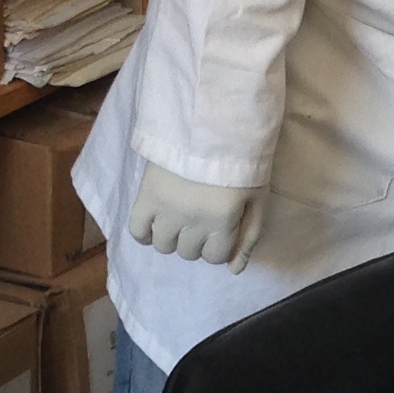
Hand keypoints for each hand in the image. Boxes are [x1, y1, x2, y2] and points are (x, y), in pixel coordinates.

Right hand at [128, 162, 267, 268]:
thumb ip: (249, 236)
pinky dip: (144, 233)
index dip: (218, 245)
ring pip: (163, 245)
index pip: (214, 257)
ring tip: (177, 218)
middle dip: (196, 240)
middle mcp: (192, 221)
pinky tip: (154, 224)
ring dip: (172, 237)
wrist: (211, 121)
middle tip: (199, 217)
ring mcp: (166, 209)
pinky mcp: (146, 195)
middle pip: (188, 252)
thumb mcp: (256, 197)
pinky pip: (137, 230)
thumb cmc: (241, 159)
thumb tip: (234, 271)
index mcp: (222, 221)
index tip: (220, 227)